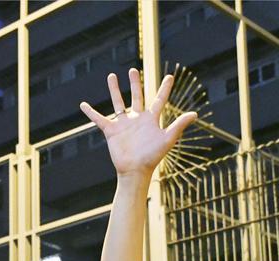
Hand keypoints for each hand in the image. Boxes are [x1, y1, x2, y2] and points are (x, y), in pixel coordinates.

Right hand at [80, 69, 197, 177]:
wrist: (135, 171)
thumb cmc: (152, 157)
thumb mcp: (167, 139)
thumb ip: (179, 125)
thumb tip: (195, 114)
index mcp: (151, 120)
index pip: (159, 100)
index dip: (165, 89)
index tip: (170, 77)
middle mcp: (137, 119)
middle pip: (136, 96)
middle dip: (135, 83)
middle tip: (133, 70)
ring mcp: (123, 124)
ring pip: (118, 102)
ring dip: (114, 90)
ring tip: (111, 76)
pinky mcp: (111, 131)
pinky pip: (99, 119)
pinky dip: (91, 112)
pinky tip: (83, 105)